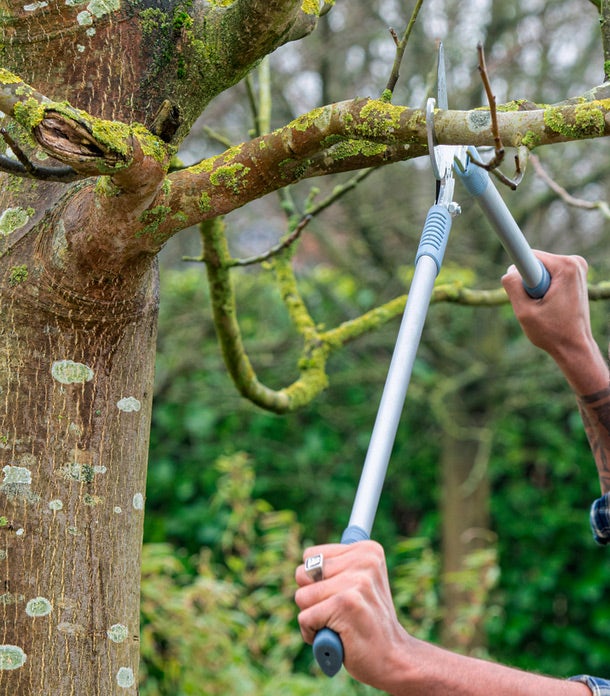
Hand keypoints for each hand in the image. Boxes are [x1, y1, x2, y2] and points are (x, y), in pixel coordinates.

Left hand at [295, 541, 411, 690]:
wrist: (394, 658)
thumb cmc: (368, 621)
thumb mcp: (360, 583)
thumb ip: (336, 566)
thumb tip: (308, 556)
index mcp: (367, 550)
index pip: (310, 555)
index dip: (316, 581)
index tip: (340, 595)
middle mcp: (364, 560)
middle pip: (302, 574)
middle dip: (311, 598)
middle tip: (337, 612)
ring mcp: (356, 581)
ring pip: (302, 597)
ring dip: (312, 617)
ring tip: (338, 625)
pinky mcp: (345, 604)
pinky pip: (305, 617)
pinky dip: (312, 633)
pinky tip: (334, 638)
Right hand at [502, 252, 607, 394]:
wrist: (574, 347)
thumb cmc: (552, 332)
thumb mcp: (524, 312)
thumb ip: (513, 287)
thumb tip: (509, 271)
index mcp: (566, 267)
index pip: (529, 256)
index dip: (518, 264)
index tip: (511, 253)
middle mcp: (575, 262)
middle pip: (534, 263)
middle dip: (529, 284)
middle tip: (537, 305)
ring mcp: (577, 268)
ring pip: (540, 271)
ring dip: (536, 289)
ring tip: (545, 308)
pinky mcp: (574, 275)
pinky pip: (547, 275)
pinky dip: (543, 290)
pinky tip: (551, 306)